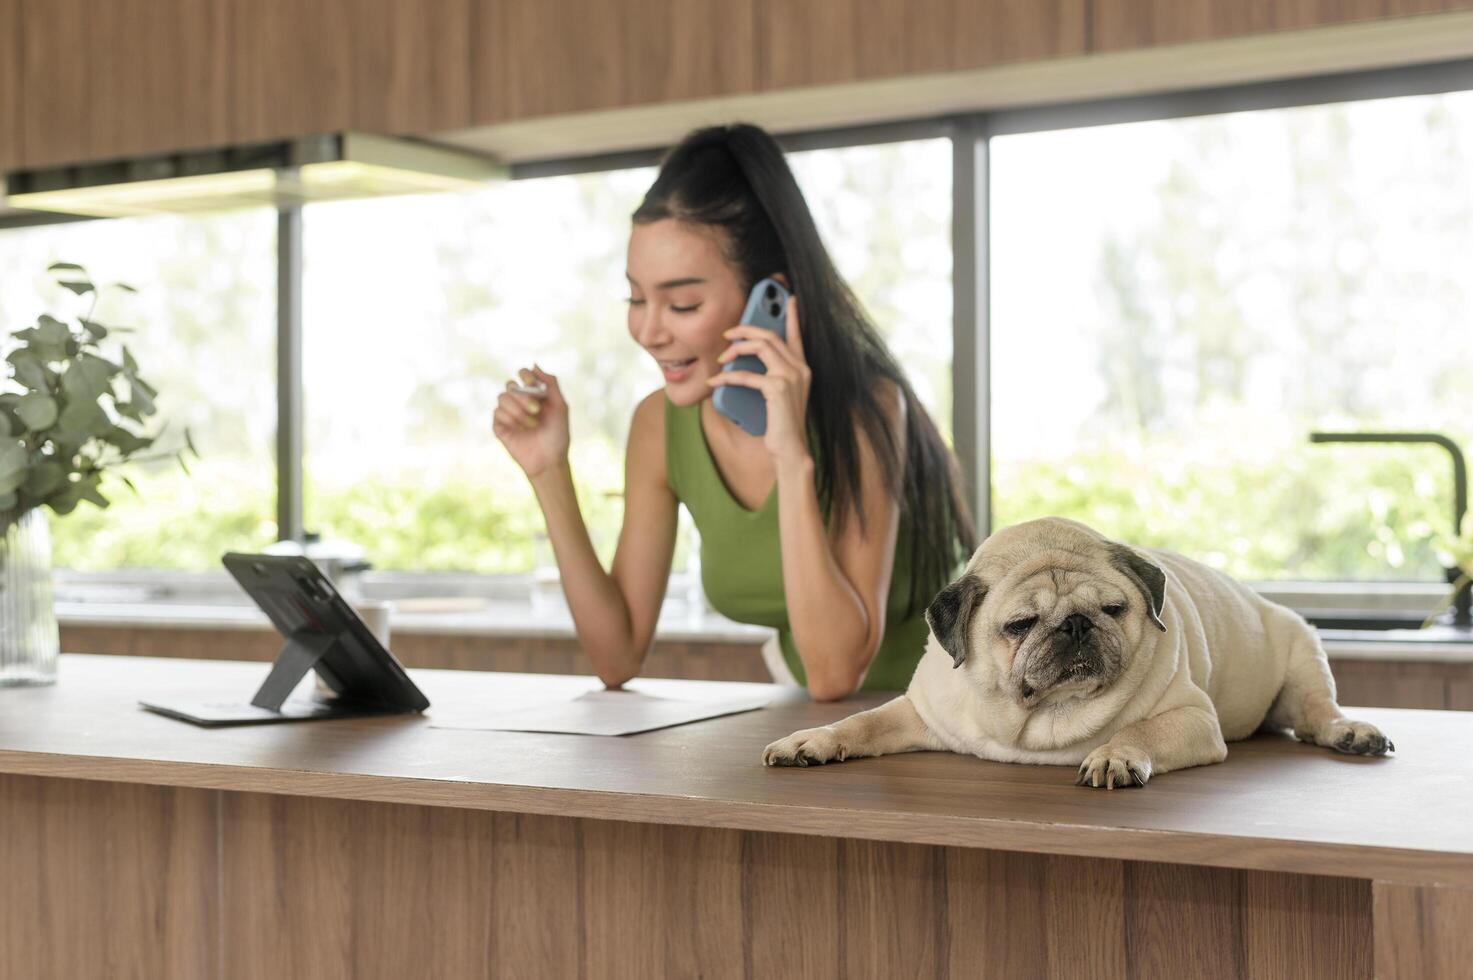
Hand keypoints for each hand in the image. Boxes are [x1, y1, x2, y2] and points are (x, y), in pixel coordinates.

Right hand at [493, 365, 568, 479]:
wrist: (549, 460)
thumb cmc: (557, 434)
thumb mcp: (560, 406)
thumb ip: (551, 383)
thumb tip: (534, 364)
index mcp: (534, 394)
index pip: (523, 374)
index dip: (526, 376)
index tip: (533, 385)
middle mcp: (519, 401)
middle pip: (510, 385)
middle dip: (523, 396)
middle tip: (537, 410)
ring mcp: (507, 413)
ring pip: (502, 398)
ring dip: (519, 411)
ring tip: (532, 425)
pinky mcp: (499, 426)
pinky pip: (497, 413)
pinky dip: (510, 421)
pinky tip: (520, 431)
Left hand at [708, 296, 811, 465]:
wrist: (791, 449)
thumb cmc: (781, 425)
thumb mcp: (777, 397)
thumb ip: (769, 377)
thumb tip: (741, 364)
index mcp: (803, 368)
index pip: (797, 335)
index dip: (792, 315)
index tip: (788, 298)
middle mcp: (800, 369)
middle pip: (771, 336)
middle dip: (746, 329)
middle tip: (728, 334)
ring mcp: (791, 377)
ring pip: (761, 347)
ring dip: (737, 349)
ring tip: (722, 357)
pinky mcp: (778, 389)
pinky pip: (747, 375)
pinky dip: (727, 377)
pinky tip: (715, 382)